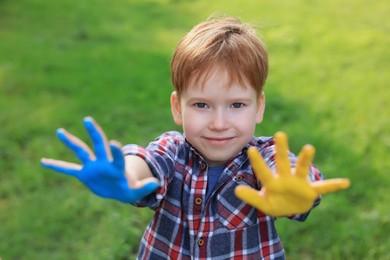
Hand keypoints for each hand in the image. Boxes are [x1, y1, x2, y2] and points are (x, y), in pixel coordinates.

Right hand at [40, 117, 158, 202]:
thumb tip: (156, 183)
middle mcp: (103, 162)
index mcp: (116, 166)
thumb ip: (144, 187)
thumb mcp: (136, 191)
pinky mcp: (84, 174)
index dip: (116, 151)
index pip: (116, 156)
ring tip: (60, 131)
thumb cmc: (128, 189)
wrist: (118, 189)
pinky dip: (57, 166)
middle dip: (94, 133)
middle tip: (88, 120)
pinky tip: (43, 161)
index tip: (116, 143)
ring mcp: (92, 166)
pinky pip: (68, 169)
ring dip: (71, 142)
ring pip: (81, 151)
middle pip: (98, 144)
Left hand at [235, 132, 349, 216]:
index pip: (263, 170)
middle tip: (279, 134)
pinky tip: (346, 183)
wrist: (290, 208)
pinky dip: (334, 186)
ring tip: (308, 147)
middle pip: (282, 162)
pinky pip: (324, 188)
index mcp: (272, 182)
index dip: (257, 162)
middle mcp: (286, 178)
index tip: (250, 149)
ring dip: (305, 160)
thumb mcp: (262, 203)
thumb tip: (236, 190)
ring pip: (302, 169)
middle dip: (281, 150)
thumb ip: (251, 197)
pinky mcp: (311, 191)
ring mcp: (299, 183)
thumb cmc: (275, 202)